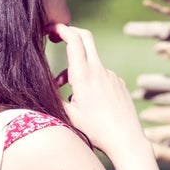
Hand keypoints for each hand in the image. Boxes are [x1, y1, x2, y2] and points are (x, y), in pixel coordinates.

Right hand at [50, 23, 147, 159]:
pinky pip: (101, 75)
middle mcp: (99, 71)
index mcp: (84, 76)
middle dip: (70, 33)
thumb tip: (42, 87)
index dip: (61, 29)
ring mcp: (111, 76)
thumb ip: (54, 97)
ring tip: (69, 93)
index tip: (50, 29)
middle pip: (85, 37)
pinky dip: (90, 80)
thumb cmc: (96, 131)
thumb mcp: (68, 116)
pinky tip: (90, 102)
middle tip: (57, 37)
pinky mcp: (119, 83)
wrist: (126, 140)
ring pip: (91, 61)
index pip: (73, 39)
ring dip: (77, 68)